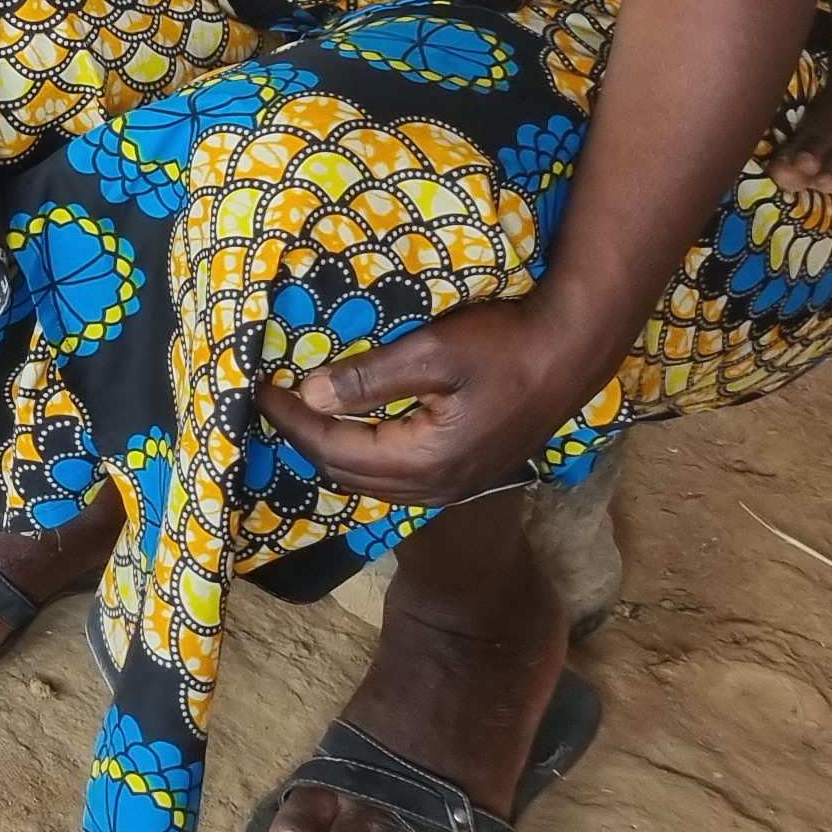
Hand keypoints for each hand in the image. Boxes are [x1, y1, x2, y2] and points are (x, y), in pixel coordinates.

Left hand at [251, 297, 611, 507]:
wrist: (571, 353)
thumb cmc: (504, 345)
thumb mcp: (432, 352)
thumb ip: (369, 378)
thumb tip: (309, 394)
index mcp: (426, 460)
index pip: (335, 450)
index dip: (292, 422)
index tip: (260, 391)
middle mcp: (438, 486)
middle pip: (349, 475)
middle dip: (305, 440)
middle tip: (271, 403)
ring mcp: (455, 484)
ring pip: (373, 482)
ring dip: (332, 451)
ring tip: (300, 415)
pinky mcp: (465, 472)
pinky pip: (397, 478)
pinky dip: (363, 457)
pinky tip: (351, 429)